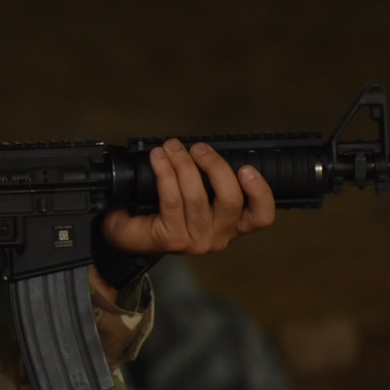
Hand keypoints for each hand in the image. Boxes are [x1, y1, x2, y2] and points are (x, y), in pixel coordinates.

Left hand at [103, 139, 274, 255]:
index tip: (246, 168)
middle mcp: (218, 237)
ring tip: (171, 148)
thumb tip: (207, 149)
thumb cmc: (163, 210)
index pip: (261, 216)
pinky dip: (165, 173)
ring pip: (198, 196)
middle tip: (198, 149)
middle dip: (215, 166)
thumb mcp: (195, 194)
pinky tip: (158, 159)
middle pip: (231, 199)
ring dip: (183, 164)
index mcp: (231, 226)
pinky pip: (172, 199)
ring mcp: (196, 241)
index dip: (260, 192)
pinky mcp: (172, 239)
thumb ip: (209, 179)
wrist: (128, 233)